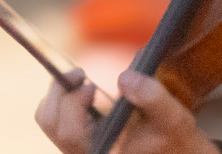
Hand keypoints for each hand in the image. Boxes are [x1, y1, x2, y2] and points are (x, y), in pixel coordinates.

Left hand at [36, 69, 218, 153]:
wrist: (173, 151)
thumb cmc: (172, 138)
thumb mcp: (173, 118)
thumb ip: (153, 97)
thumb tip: (125, 78)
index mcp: (104, 153)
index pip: (69, 133)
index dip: (73, 103)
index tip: (91, 86)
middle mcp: (86, 153)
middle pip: (49, 122)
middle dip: (60, 92)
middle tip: (81, 76)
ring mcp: (79, 149)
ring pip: (48, 119)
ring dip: (60, 95)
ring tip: (84, 84)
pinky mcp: (78, 140)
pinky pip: (55, 118)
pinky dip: (64, 100)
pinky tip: (86, 94)